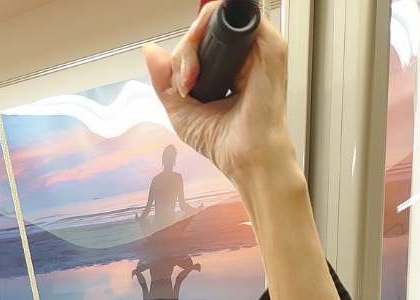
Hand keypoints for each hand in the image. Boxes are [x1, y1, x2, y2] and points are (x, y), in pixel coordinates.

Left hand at [143, 4, 296, 187]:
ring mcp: (258, 48)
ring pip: (215, 21)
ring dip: (191, 46)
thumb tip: (149, 50)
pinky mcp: (269, 46)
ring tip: (190, 81)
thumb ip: (164, 78)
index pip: (200, 40)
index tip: (181, 86)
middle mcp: (245, 55)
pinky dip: (206, 37)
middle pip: (205, 28)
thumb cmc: (224, 142)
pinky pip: (233, 20)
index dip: (183, 56)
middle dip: (185, 51)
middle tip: (185, 83)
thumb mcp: (181, 109)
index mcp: (229, 67)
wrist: (247, 159)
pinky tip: (198, 71)